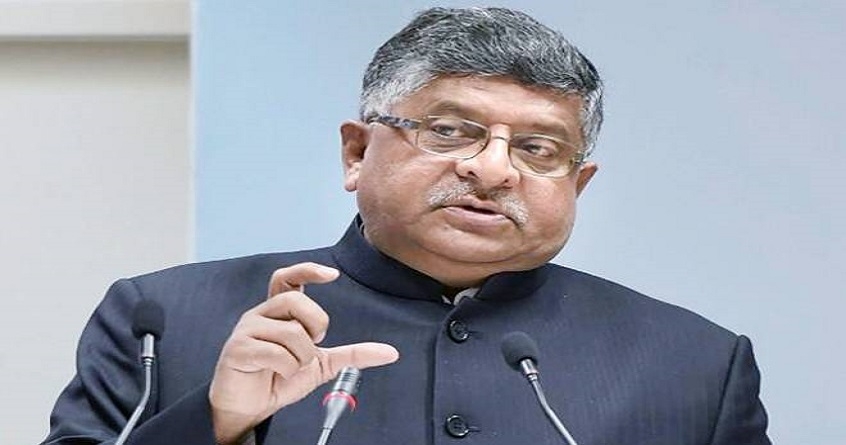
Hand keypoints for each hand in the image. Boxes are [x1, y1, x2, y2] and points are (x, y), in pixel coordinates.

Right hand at [209, 262, 398, 444]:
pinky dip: (287, 369)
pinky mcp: (238, 350)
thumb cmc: (278, 379)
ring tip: (291, 367)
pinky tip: (279, 374)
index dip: (308, 270)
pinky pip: (276, 353)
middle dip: (315, 324)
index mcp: (278, 312)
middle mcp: (261, 315)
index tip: (332, 275)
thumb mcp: (321, 364)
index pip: (287, 278)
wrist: (249, 408)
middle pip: (296, 300)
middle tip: (313, 345)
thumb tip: (389, 352)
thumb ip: (352, 354)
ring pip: (291, 331)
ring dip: (301, 357)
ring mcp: (247, 330)